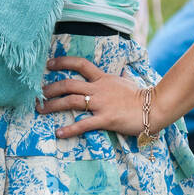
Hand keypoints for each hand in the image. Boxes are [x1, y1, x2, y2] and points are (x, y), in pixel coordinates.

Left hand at [38, 54, 153, 140]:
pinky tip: (59, 133)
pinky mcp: (106, 119)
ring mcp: (101, 103)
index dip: (63, 62)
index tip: (49, 64)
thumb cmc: (140, 96)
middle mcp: (99, 89)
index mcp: (103, 78)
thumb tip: (119, 73)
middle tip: (39, 94)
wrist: (154, 107)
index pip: (80, 64)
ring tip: (41, 109)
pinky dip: (70, 129)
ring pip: (72, 101)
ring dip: (54, 105)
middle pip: (69, 84)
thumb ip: (117, 78)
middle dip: (51, 88)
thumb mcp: (126, 82)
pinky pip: (84, 124)